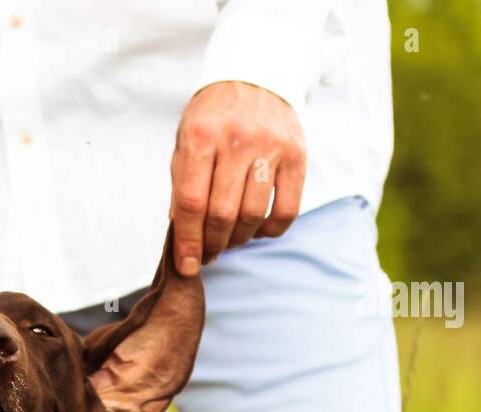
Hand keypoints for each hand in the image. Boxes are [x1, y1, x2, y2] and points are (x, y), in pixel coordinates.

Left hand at [170, 81, 305, 275]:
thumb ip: (182, 184)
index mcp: (201, 137)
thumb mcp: (185, 141)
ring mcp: (271, 147)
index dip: (188, 242)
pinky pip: (286, 210)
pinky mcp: (298, 155)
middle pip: (222, 215)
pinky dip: (269, 230)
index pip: (192, 203)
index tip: (187, 266)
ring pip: (252, 216)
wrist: (254, 76)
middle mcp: (237, 141)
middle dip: (211, 245)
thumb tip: (183, 236)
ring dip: (237, 240)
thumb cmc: (212, 117)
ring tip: (229, 240)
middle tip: (207, 253)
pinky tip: (256, 228)